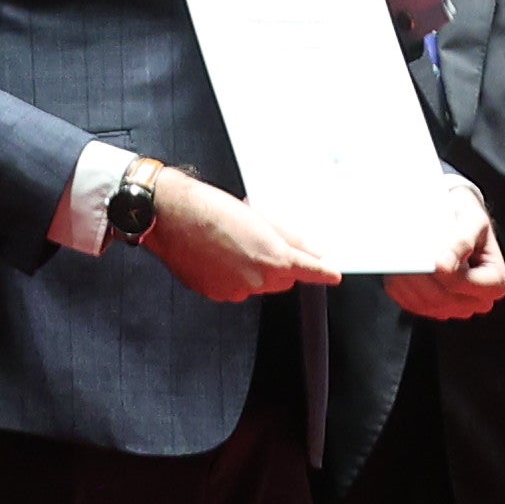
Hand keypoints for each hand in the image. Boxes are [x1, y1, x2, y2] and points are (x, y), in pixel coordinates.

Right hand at [138, 170, 334, 303]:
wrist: (171, 216)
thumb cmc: (210, 209)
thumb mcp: (260, 217)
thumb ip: (290, 238)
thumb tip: (309, 251)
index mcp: (273, 258)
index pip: (310, 271)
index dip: (323, 273)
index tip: (333, 275)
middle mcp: (257, 280)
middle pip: (283, 280)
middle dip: (278, 264)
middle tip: (258, 240)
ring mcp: (235, 290)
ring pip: (257, 284)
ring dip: (252, 268)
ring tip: (231, 243)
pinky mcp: (215, 293)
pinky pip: (234, 288)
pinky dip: (230, 275)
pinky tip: (216, 254)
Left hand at [385, 200, 504, 318]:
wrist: (453, 219)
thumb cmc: (466, 218)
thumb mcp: (472, 220)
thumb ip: (462, 241)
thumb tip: (444, 265)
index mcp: (495, 281)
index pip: (463, 283)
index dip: (445, 271)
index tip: (430, 257)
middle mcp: (477, 300)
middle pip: (442, 298)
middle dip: (421, 276)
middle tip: (406, 255)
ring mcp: (454, 308)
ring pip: (424, 304)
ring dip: (407, 281)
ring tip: (400, 258)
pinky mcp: (433, 308)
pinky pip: (411, 304)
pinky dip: (401, 288)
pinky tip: (398, 268)